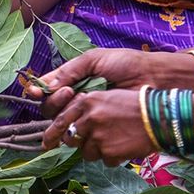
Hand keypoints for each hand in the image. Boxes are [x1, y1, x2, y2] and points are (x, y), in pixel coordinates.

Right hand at [28, 47, 193, 117]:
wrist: (153, 78)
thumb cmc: (125, 64)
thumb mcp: (93, 59)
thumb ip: (69, 71)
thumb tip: (45, 87)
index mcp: (73, 79)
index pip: (47, 90)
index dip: (39, 92)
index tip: (39, 92)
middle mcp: (77, 98)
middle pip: (50, 108)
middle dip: (55, 101)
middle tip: (71, 92)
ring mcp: (89, 114)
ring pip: (63, 122)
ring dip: (66, 114)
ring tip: (82, 101)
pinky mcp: (101, 128)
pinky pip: (82, 134)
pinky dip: (79, 129)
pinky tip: (87, 119)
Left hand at [42, 89, 152, 165]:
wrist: (159, 117)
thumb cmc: (135, 105)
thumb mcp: (106, 98)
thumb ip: (87, 110)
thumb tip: (72, 127)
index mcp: (86, 102)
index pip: (59, 120)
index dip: (51, 135)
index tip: (45, 145)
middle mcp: (88, 118)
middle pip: (71, 139)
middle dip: (78, 143)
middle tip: (90, 142)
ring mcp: (98, 136)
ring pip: (86, 153)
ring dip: (97, 151)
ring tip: (115, 140)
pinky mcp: (109, 151)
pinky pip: (104, 161)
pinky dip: (113, 157)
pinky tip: (124, 146)